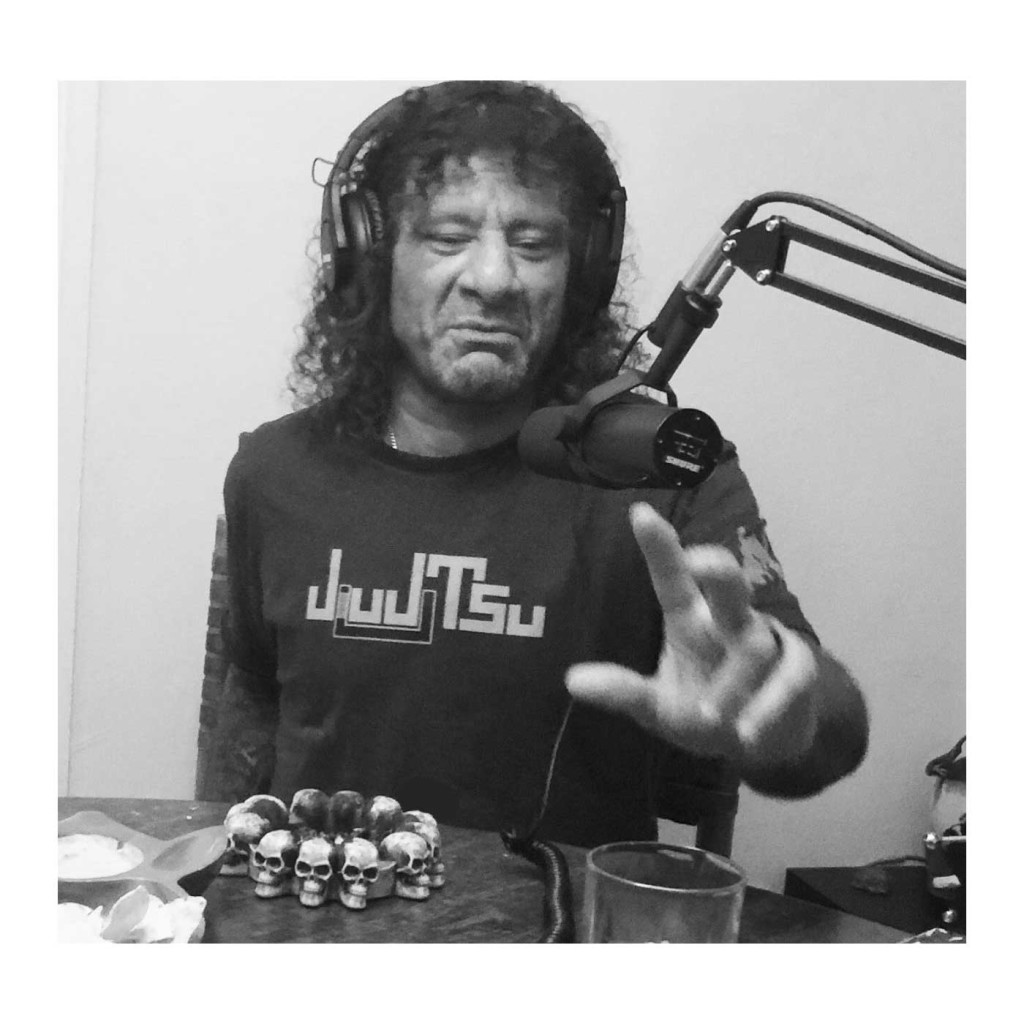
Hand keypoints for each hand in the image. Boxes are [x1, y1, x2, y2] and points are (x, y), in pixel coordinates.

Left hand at [566, 502, 819, 768]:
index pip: (671, 579)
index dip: (658, 547)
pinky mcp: (796, 673)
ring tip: (709, 717)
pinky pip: (789, 681)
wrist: (767, 741)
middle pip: (727, 584)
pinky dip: (770, 706)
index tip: (639, 512)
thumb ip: (622, 691)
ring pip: (754, 643)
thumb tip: (571, 680)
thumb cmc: (705, 708)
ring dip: (733, 682)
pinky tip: (748, 734)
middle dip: (716, 569)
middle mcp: (726, 621)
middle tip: (700, 564)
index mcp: (690, 618)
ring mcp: (764, 644)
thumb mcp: (658, 706)